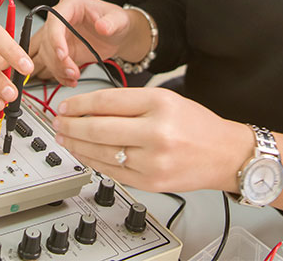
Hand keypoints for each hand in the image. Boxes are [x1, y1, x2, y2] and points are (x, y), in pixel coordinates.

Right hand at [28, 0, 137, 85]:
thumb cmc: (116, 21)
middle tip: (72, 71)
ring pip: (46, 54)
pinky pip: (53, 65)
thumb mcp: (118, 20)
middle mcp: (60, 21)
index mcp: (70, 6)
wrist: (117, 36)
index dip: (55, 38)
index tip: (62, 55)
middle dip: (57, 59)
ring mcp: (59, 37)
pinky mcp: (60, 52)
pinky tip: (70, 80)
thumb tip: (102, 26)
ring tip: (74, 77)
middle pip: (47, 40)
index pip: (55, 20)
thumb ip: (111, 23)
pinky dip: (60, 75)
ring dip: (58, 69)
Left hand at [51, 87, 252, 193]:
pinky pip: (111, 171)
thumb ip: (129, 102)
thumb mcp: (166, 98)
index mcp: (160, 104)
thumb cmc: (196, 125)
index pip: (107, 101)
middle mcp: (156, 132)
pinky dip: (92, 162)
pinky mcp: (150, 183)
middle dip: (71, 126)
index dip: (79, 104)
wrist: (224, 155)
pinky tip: (84, 154)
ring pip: (101, 152)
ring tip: (65, 138)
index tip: (65, 106)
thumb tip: (88, 108)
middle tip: (58, 123)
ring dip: (76, 145)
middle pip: (98, 128)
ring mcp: (152, 161)